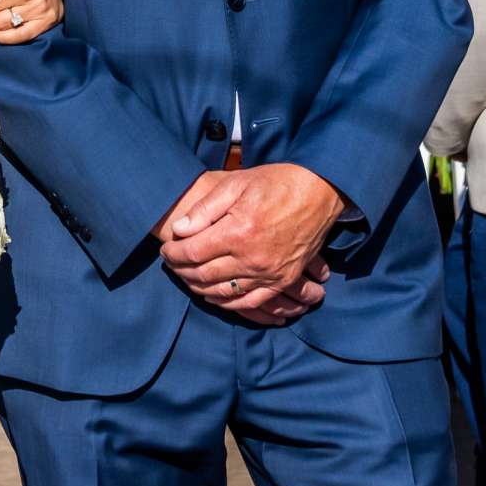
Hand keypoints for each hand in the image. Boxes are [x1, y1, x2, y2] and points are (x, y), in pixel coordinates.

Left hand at [158, 163, 345, 316]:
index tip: (165, 249)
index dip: (173, 253)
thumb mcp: (236, 184)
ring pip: (223, 293)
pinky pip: (249, 302)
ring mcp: (269, 274)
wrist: (319, 191)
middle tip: (171, 263)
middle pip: (203, 276)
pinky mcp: (282, 280)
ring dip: (199, 289)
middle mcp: (252, 259)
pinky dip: (227, 303)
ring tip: (187, 277)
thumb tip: (179, 229)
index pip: (192, 253)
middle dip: (181, 271)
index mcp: (237, 232)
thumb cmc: (276, 182)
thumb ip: (205, 209)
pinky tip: (214, 296)